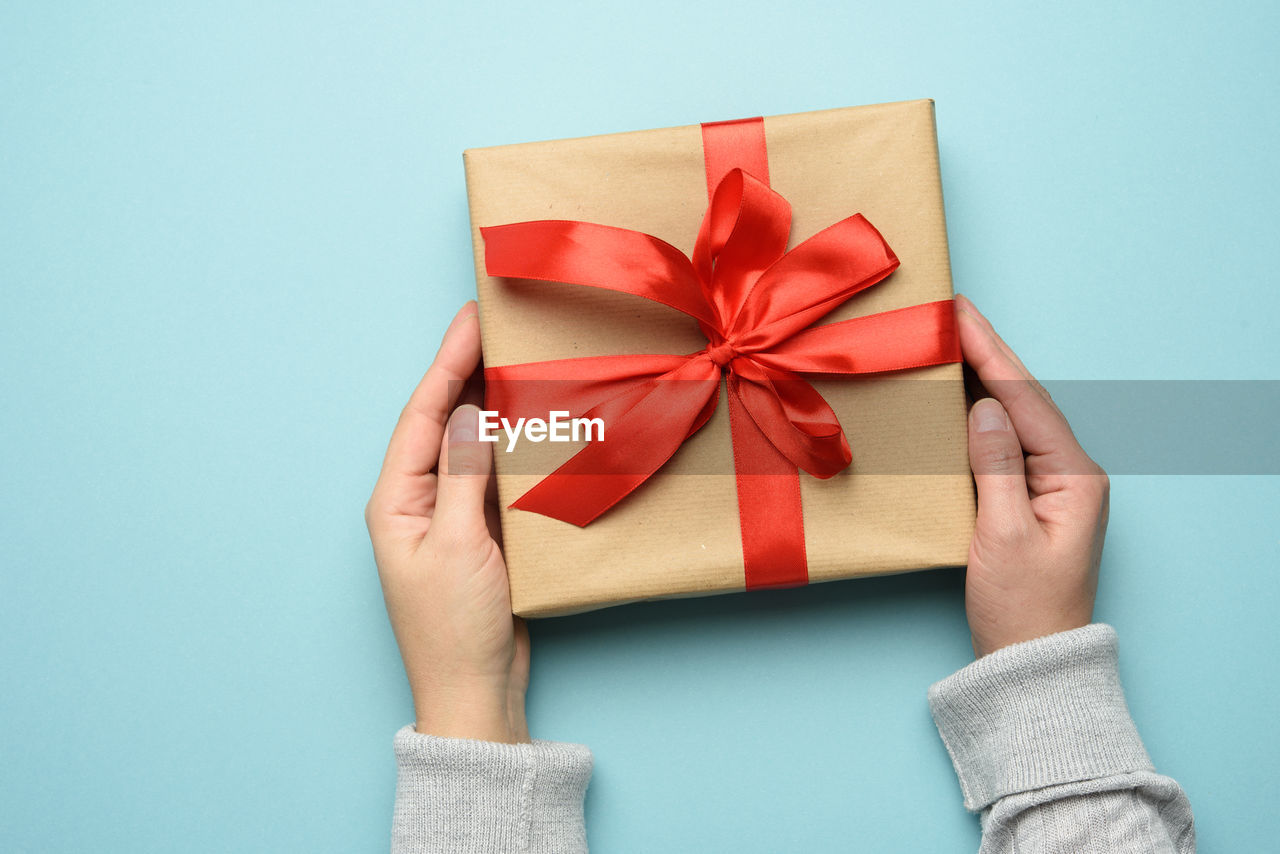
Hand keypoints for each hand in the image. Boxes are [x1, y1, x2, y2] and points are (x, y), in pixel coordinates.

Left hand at [365, 302, 529, 742]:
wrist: (475, 690)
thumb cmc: (455, 627)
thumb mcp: (458, 545)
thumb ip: (464, 474)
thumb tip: (468, 412)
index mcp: (397, 500)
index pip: (421, 415)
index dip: (447, 363)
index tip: (472, 318)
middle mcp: (419, 500)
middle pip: (442, 421)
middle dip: (466, 372)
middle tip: (498, 324)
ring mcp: (451, 515)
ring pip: (471, 444)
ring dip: (492, 404)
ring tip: (518, 358)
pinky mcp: (481, 531)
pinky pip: (495, 474)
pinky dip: (513, 445)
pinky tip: (534, 422)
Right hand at [956, 294, 1108, 657]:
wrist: (1029, 659)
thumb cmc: (1022, 606)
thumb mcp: (1003, 535)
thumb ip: (996, 467)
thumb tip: (985, 407)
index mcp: (1074, 477)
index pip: (1026, 400)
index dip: (990, 354)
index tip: (961, 316)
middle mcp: (1069, 474)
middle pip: (1023, 399)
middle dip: (986, 354)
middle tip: (951, 314)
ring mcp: (1051, 487)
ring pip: (1013, 417)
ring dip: (981, 379)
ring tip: (950, 343)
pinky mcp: (1029, 500)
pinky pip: (1003, 444)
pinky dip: (977, 415)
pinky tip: (956, 399)